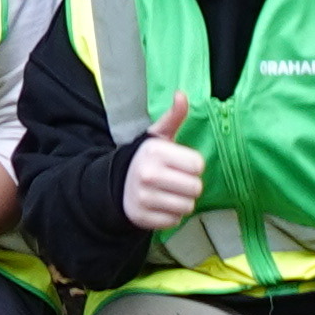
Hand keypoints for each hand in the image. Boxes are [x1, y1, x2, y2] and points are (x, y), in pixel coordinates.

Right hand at [120, 94, 204, 232]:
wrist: (116, 184)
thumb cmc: (146, 158)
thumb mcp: (157, 136)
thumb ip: (173, 117)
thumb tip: (181, 95)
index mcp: (155, 151)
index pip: (198, 165)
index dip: (193, 166)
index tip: (181, 165)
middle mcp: (148, 174)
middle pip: (195, 188)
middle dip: (190, 186)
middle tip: (177, 181)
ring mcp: (144, 198)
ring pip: (187, 206)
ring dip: (182, 202)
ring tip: (170, 193)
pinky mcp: (143, 217)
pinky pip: (175, 220)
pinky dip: (171, 215)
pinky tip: (161, 205)